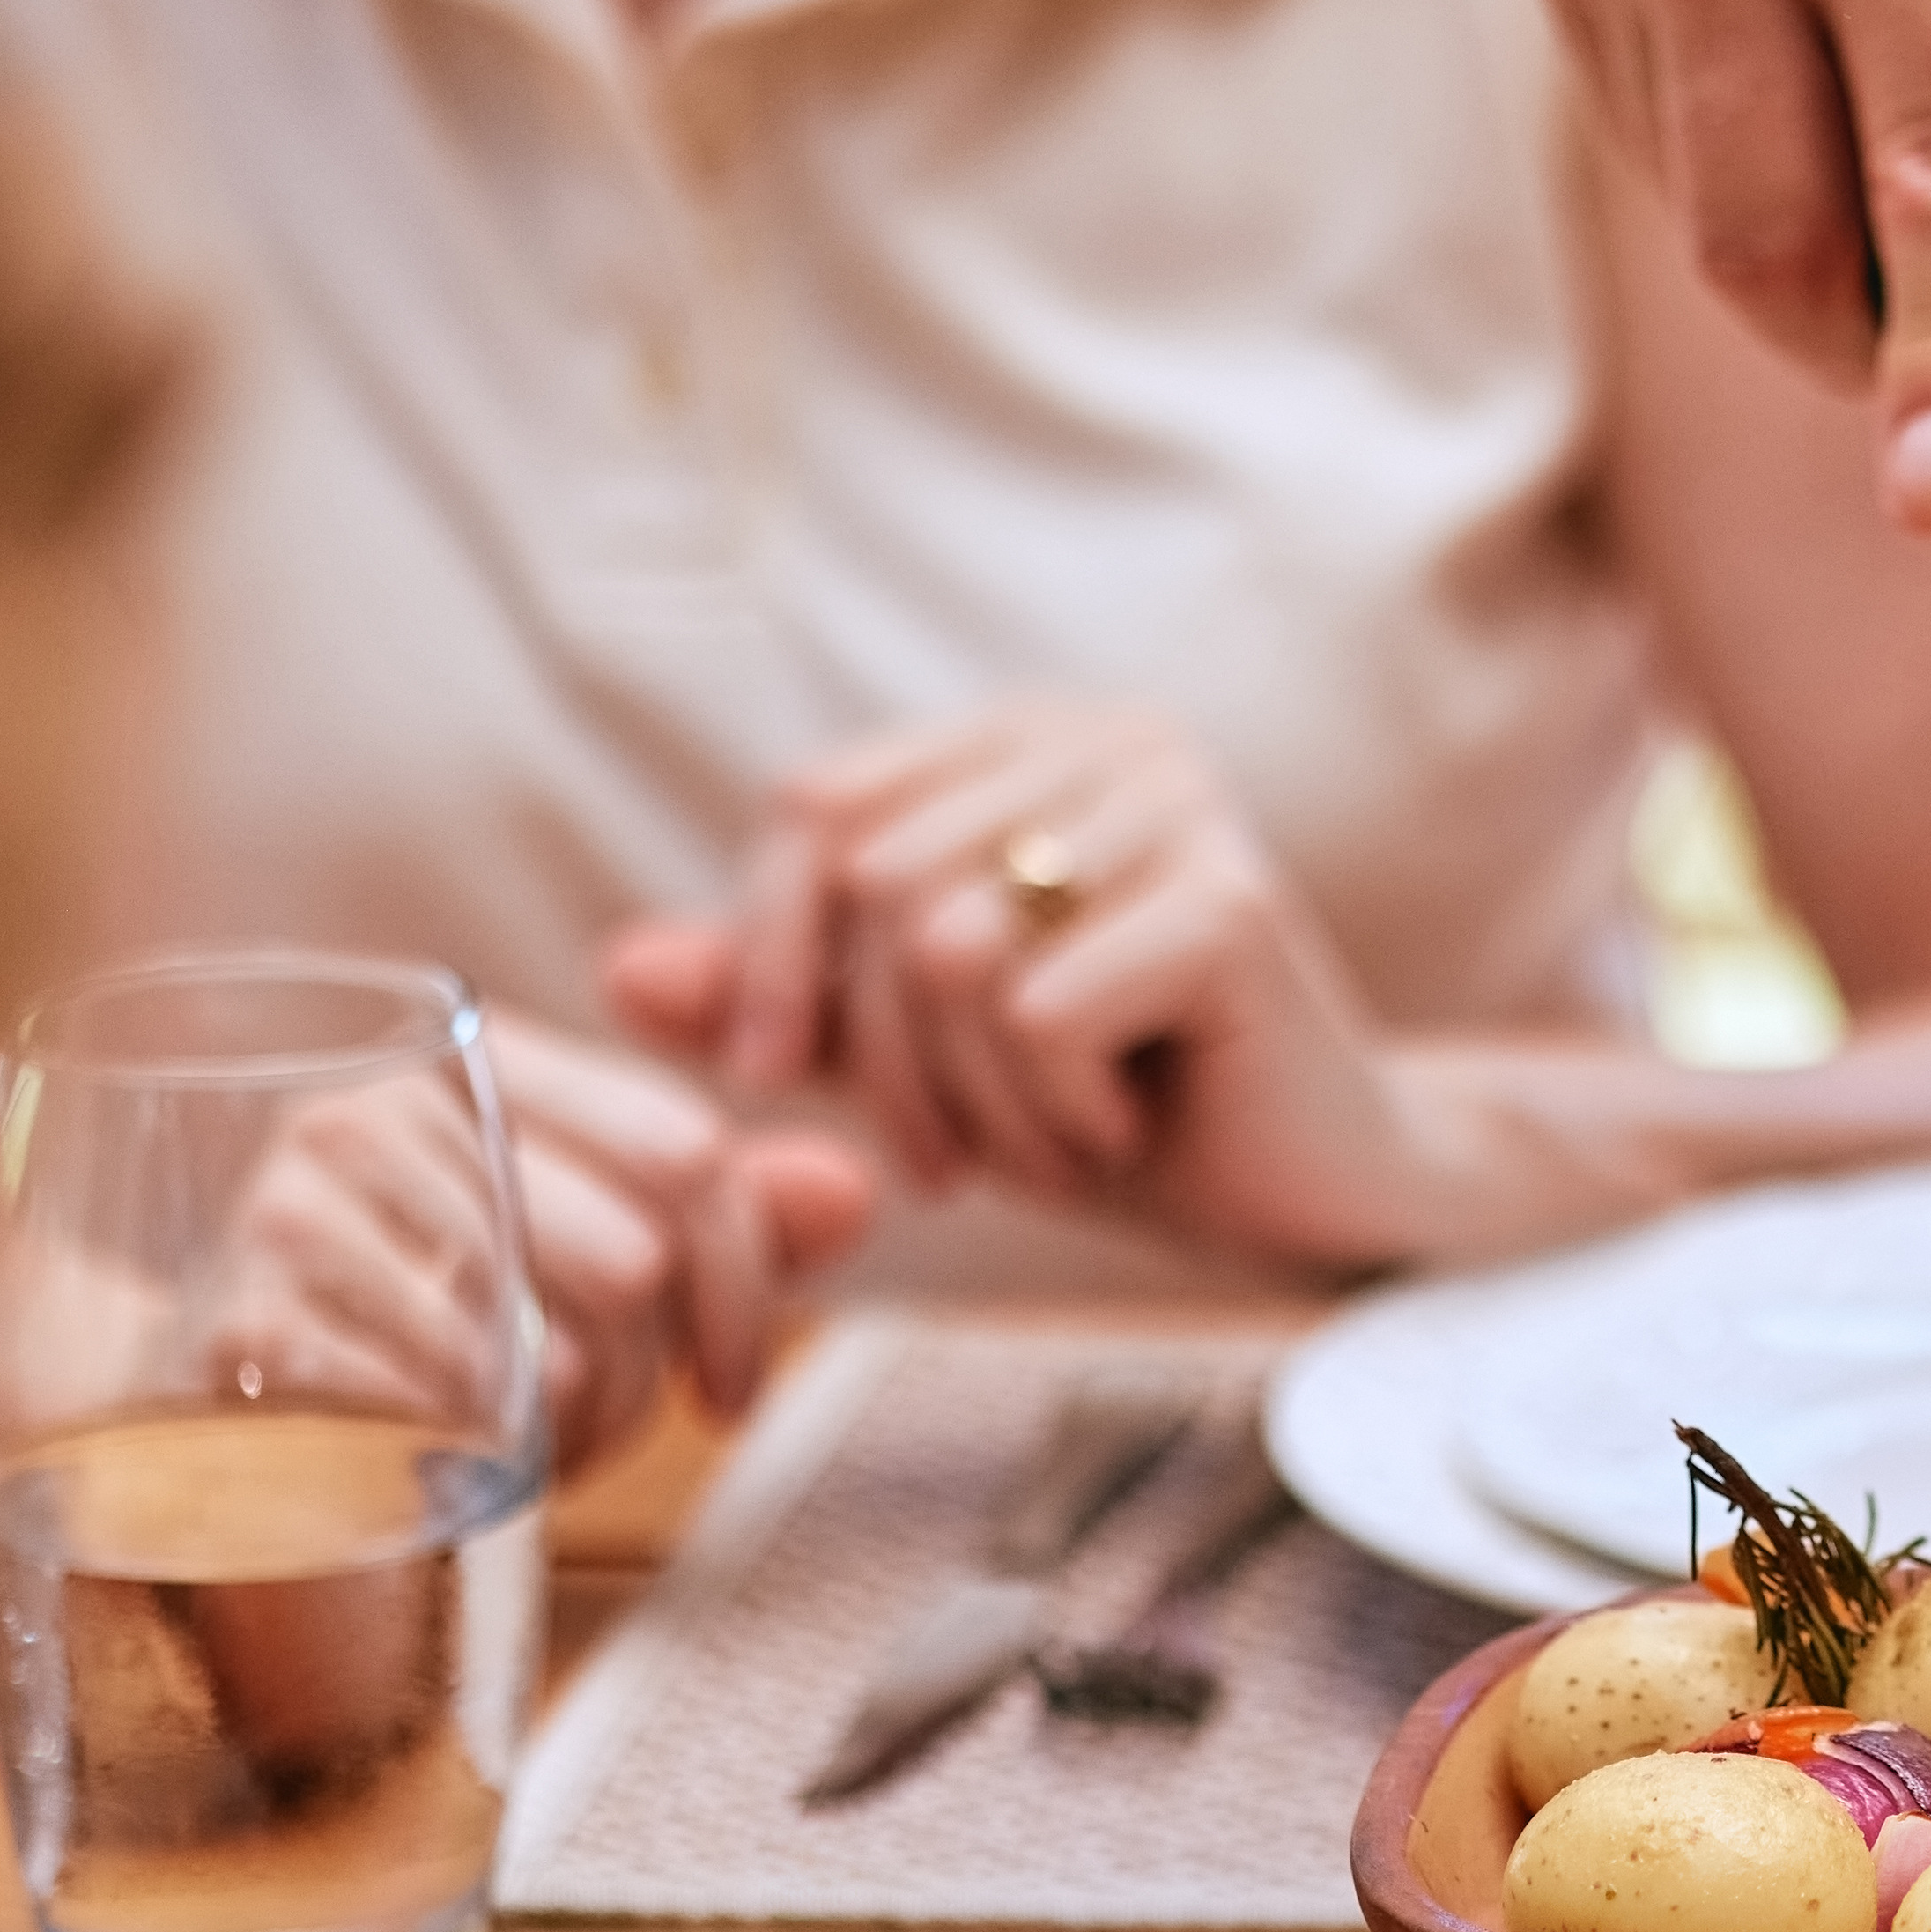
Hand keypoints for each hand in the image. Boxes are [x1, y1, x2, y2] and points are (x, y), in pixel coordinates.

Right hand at [184, 1012, 862, 1468]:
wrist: (210, 1402)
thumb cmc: (421, 1311)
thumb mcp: (578, 1241)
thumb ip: (716, 1216)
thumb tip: (854, 1196)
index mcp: (473, 1057)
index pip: (685, 1150)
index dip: (747, 1284)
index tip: (732, 1386)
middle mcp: (375, 1111)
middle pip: (632, 1259)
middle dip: (647, 1373)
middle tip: (602, 1419)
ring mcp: (293, 1213)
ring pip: (553, 1354)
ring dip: (567, 1431)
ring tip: (520, 1439)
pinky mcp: (244, 1330)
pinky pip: (447, 1420)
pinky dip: (475, 1467)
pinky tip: (446, 1462)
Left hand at [603, 707, 1463, 1274]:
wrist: (1310, 1191)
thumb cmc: (1119, 1107)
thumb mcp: (920, 1057)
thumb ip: (784, 1004)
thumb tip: (620, 968)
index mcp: (1027, 742)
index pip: (818, 803)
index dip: (764, 948)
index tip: (771, 1076)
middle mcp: (1108, 740)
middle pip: (876, 883)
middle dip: (887, 1058)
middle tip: (957, 1157)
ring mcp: (1181, 806)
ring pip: (948, 949)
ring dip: (976, 1098)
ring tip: (1053, 1141)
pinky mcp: (1231, 901)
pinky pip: (1038, 1011)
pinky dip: (1056, 1113)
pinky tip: (1128, 1129)